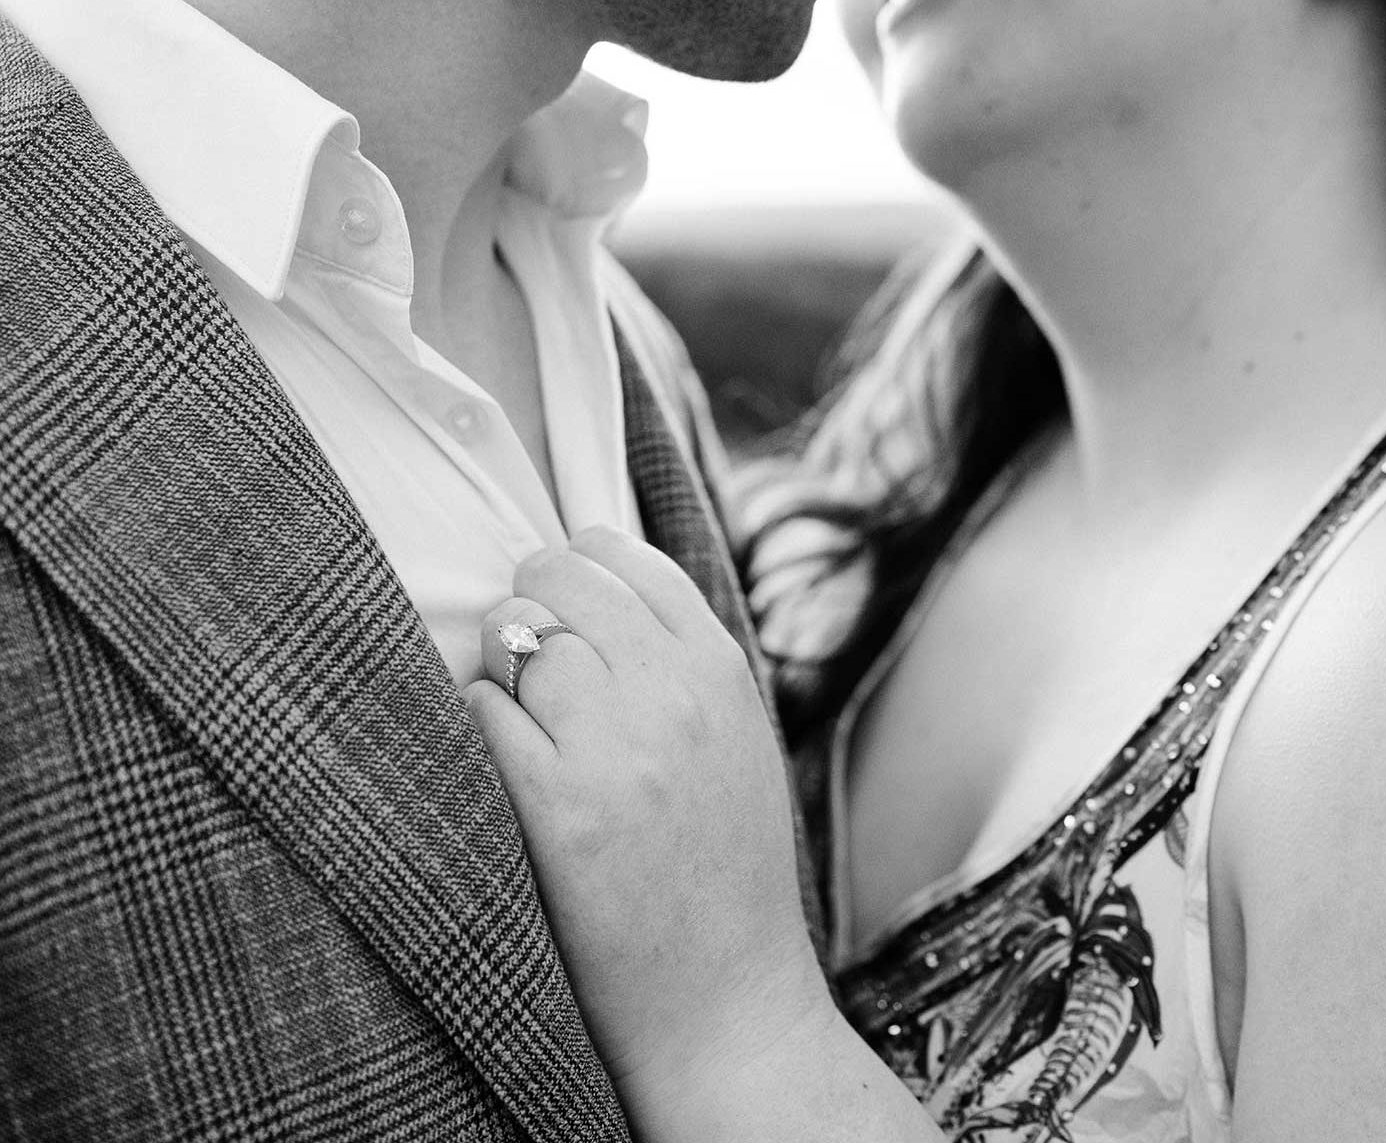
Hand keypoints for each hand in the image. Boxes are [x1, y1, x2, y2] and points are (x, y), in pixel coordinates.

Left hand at [467, 527, 832, 1105]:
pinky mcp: (557, 809)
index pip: (626, 556)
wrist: (728, 999)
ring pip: (516, 635)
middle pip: (560, 578)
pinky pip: (482, 709)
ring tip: (515, 707)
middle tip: (523, 644)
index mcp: (720, 670)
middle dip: (529, 600)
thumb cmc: (726, 866)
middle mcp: (671, 692)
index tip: (561, 593)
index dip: (578, 564)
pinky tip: (503, 757)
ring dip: (499, 662)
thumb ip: (681, 662)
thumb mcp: (736, 739)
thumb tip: (594, 591)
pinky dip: (478, 722)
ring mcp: (614, 748)